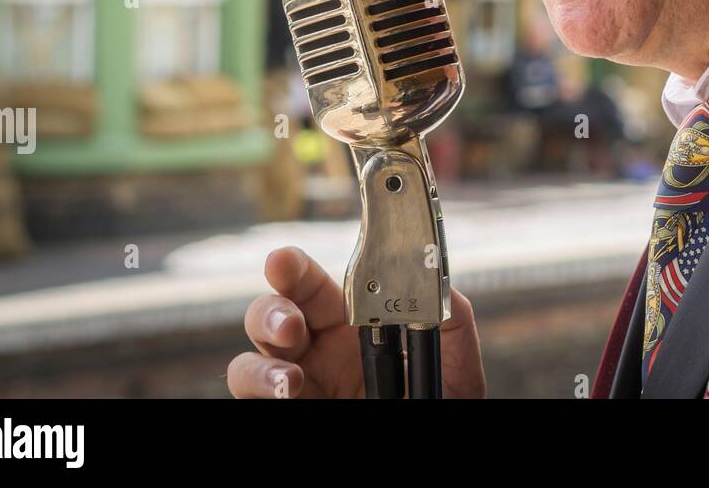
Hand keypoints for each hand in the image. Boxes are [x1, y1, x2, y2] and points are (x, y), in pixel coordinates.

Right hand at [227, 246, 486, 398]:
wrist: (432, 447)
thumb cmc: (441, 403)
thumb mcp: (457, 363)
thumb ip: (450, 320)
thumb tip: (437, 289)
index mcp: (353, 327)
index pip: (315, 288)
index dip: (295, 270)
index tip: (283, 261)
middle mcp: (319, 352)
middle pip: (273, 314)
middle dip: (272, 309)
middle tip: (292, 323)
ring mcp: (300, 385)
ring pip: (251, 360)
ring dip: (261, 362)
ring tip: (291, 378)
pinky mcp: (289, 413)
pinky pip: (253, 400)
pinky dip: (260, 392)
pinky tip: (289, 393)